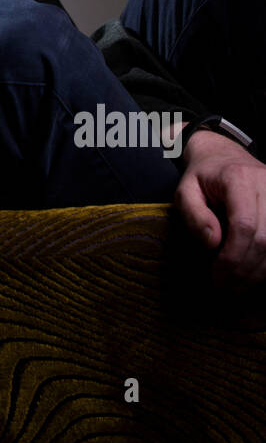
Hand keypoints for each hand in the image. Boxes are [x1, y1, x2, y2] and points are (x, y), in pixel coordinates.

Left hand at [174, 126, 265, 288]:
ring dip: (259, 271)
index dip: (233, 256)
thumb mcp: (185, 191)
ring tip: (238, 285)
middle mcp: (265, 183)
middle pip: (264, 238)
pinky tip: (254, 273)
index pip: (244, 224)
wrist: (223, 155)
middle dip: (245, 269)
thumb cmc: (202, 177)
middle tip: (226, 287)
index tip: (218, 275)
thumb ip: (194, 215)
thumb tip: (213, 242)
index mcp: (238, 178)